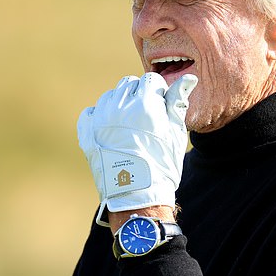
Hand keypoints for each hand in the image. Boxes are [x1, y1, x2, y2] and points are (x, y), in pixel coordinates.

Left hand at [78, 72, 197, 225]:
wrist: (138, 198)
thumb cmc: (163, 165)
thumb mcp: (176, 132)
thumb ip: (178, 100)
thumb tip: (188, 77)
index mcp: (144, 103)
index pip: (150, 79)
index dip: (158, 92)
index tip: (161, 108)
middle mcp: (119, 106)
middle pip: (129, 83)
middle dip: (139, 94)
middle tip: (146, 118)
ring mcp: (100, 119)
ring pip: (110, 96)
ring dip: (120, 104)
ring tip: (129, 126)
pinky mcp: (87, 133)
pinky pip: (91, 112)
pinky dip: (100, 116)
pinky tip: (111, 131)